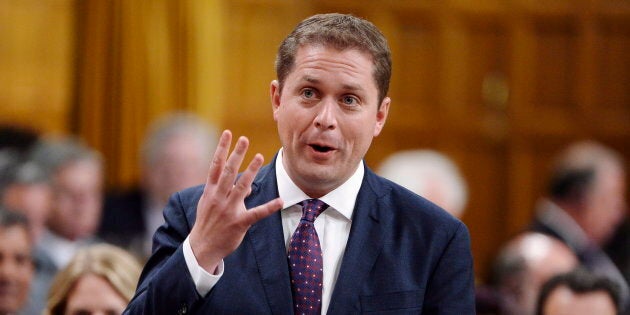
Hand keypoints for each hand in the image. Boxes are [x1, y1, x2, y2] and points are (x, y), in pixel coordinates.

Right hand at [189, 130, 283, 272]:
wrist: (201, 248)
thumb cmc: (207, 223)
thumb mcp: (210, 204)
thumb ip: (226, 191)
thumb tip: (248, 185)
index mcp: (210, 191)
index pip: (216, 165)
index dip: (222, 148)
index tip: (228, 133)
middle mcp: (218, 197)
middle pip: (228, 171)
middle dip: (236, 154)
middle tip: (244, 139)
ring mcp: (228, 210)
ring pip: (241, 187)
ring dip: (251, 171)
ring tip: (259, 156)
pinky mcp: (239, 223)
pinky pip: (256, 213)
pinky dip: (269, 207)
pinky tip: (280, 201)